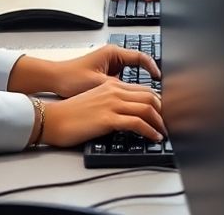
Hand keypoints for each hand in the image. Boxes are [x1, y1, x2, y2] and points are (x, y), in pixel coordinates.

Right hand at [40, 81, 164, 147]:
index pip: (144, 90)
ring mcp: (112, 104)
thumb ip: (112, 102)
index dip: (160, 101)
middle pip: (150, 97)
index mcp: (111, 85)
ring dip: (160, 122)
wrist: (52, 119)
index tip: (166, 113)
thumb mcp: (95, 101)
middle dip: (164, 111)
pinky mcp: (108, 118)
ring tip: (165, 132)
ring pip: (147, 108)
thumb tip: (129, 114)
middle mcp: (114, 91)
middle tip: (171, 123)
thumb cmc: (71, 113)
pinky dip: (150, 131)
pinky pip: (137, 123)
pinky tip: (154, 137)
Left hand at [49, 44, 160, 96]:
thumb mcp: (99, 83)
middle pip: (138, 66)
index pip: (140, 58)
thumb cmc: (70, 77)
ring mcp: (109, 65)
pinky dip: (128, 91)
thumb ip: (118, 88)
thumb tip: (135, 97)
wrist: (54, 79)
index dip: (152, 68)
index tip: (158, 79)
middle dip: (148, 80)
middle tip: (156, 95)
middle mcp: (113, 56)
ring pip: (131, 75)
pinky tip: (131, 102)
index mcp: (113, 53)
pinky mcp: (106, 75)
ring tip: (146, 100)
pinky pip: (123, 81)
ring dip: (137, 87)